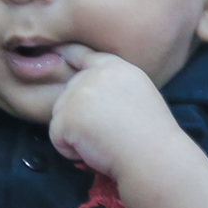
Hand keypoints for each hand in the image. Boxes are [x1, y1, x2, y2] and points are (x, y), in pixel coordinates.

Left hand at [45, 48, 179, 177]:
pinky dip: (70, 150)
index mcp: (115, 67)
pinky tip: (95, 151)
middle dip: (79, 115)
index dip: (67, 53)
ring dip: (75, 134)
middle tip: (108, 131)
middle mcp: (94, 75)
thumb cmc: (151, 135)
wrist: (152, 155)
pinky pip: (56, 137)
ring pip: (60, 115)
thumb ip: (113, 85)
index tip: (56, 52)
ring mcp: (78, 94)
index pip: (83, 54)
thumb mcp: (139, 93)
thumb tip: (89, 94)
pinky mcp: (67, 116)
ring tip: (104, 141)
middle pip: (68, 92)